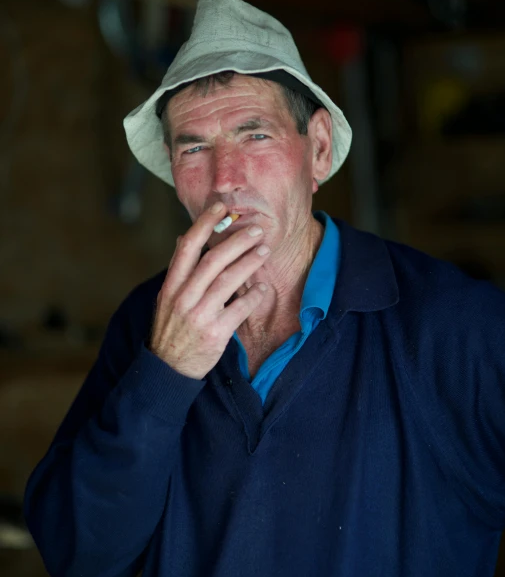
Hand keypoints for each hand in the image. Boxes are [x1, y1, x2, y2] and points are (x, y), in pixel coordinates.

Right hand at [150, 202, 269, 378]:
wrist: (168, 368)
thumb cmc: (172, 329)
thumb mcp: (166, 298)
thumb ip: (179, 270)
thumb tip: (184, 237)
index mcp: (171, 286)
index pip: (188, 247)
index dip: (204, 224)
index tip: (221, 208)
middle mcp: (183, 298)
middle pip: (213, 260)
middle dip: (237, 242)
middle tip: (256, 230)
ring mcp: (199, 316)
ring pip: (228, 281)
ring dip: (249, 263)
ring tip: (264, 251)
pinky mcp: (215, 334)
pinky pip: (239, 310)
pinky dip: (252, 297)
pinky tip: (262, 289)